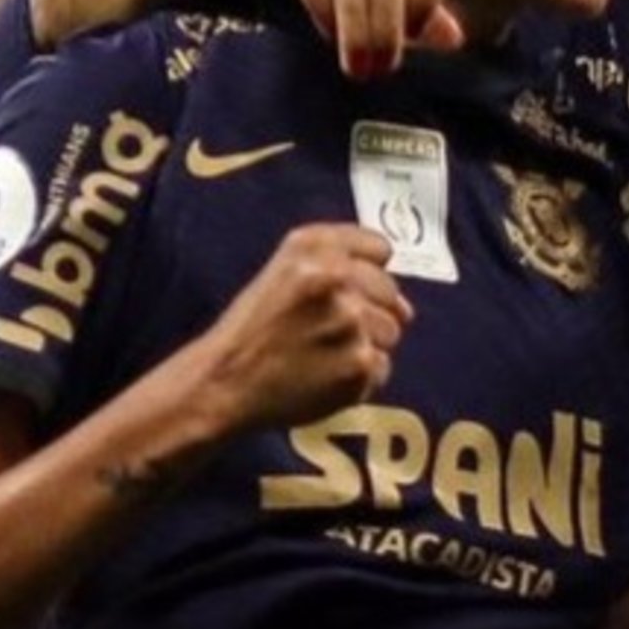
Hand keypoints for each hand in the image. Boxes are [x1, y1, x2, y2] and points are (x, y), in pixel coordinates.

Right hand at [196, 224, 408, 432]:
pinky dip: (358, 377)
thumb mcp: (285, 270)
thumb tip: (405, 306)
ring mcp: (352, 322)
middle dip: (366, 312)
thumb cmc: (253, 327)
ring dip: (364, 345)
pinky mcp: (360, 363)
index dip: (366, 272)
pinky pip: (382, 367)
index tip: (342, 291)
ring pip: (391, 332)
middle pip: (390, 293)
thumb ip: (342, 265)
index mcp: (315, 247)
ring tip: (321, 354)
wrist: (223, 381)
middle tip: (323, 331)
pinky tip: (323, 376)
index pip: (380, 248)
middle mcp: (337, 278)